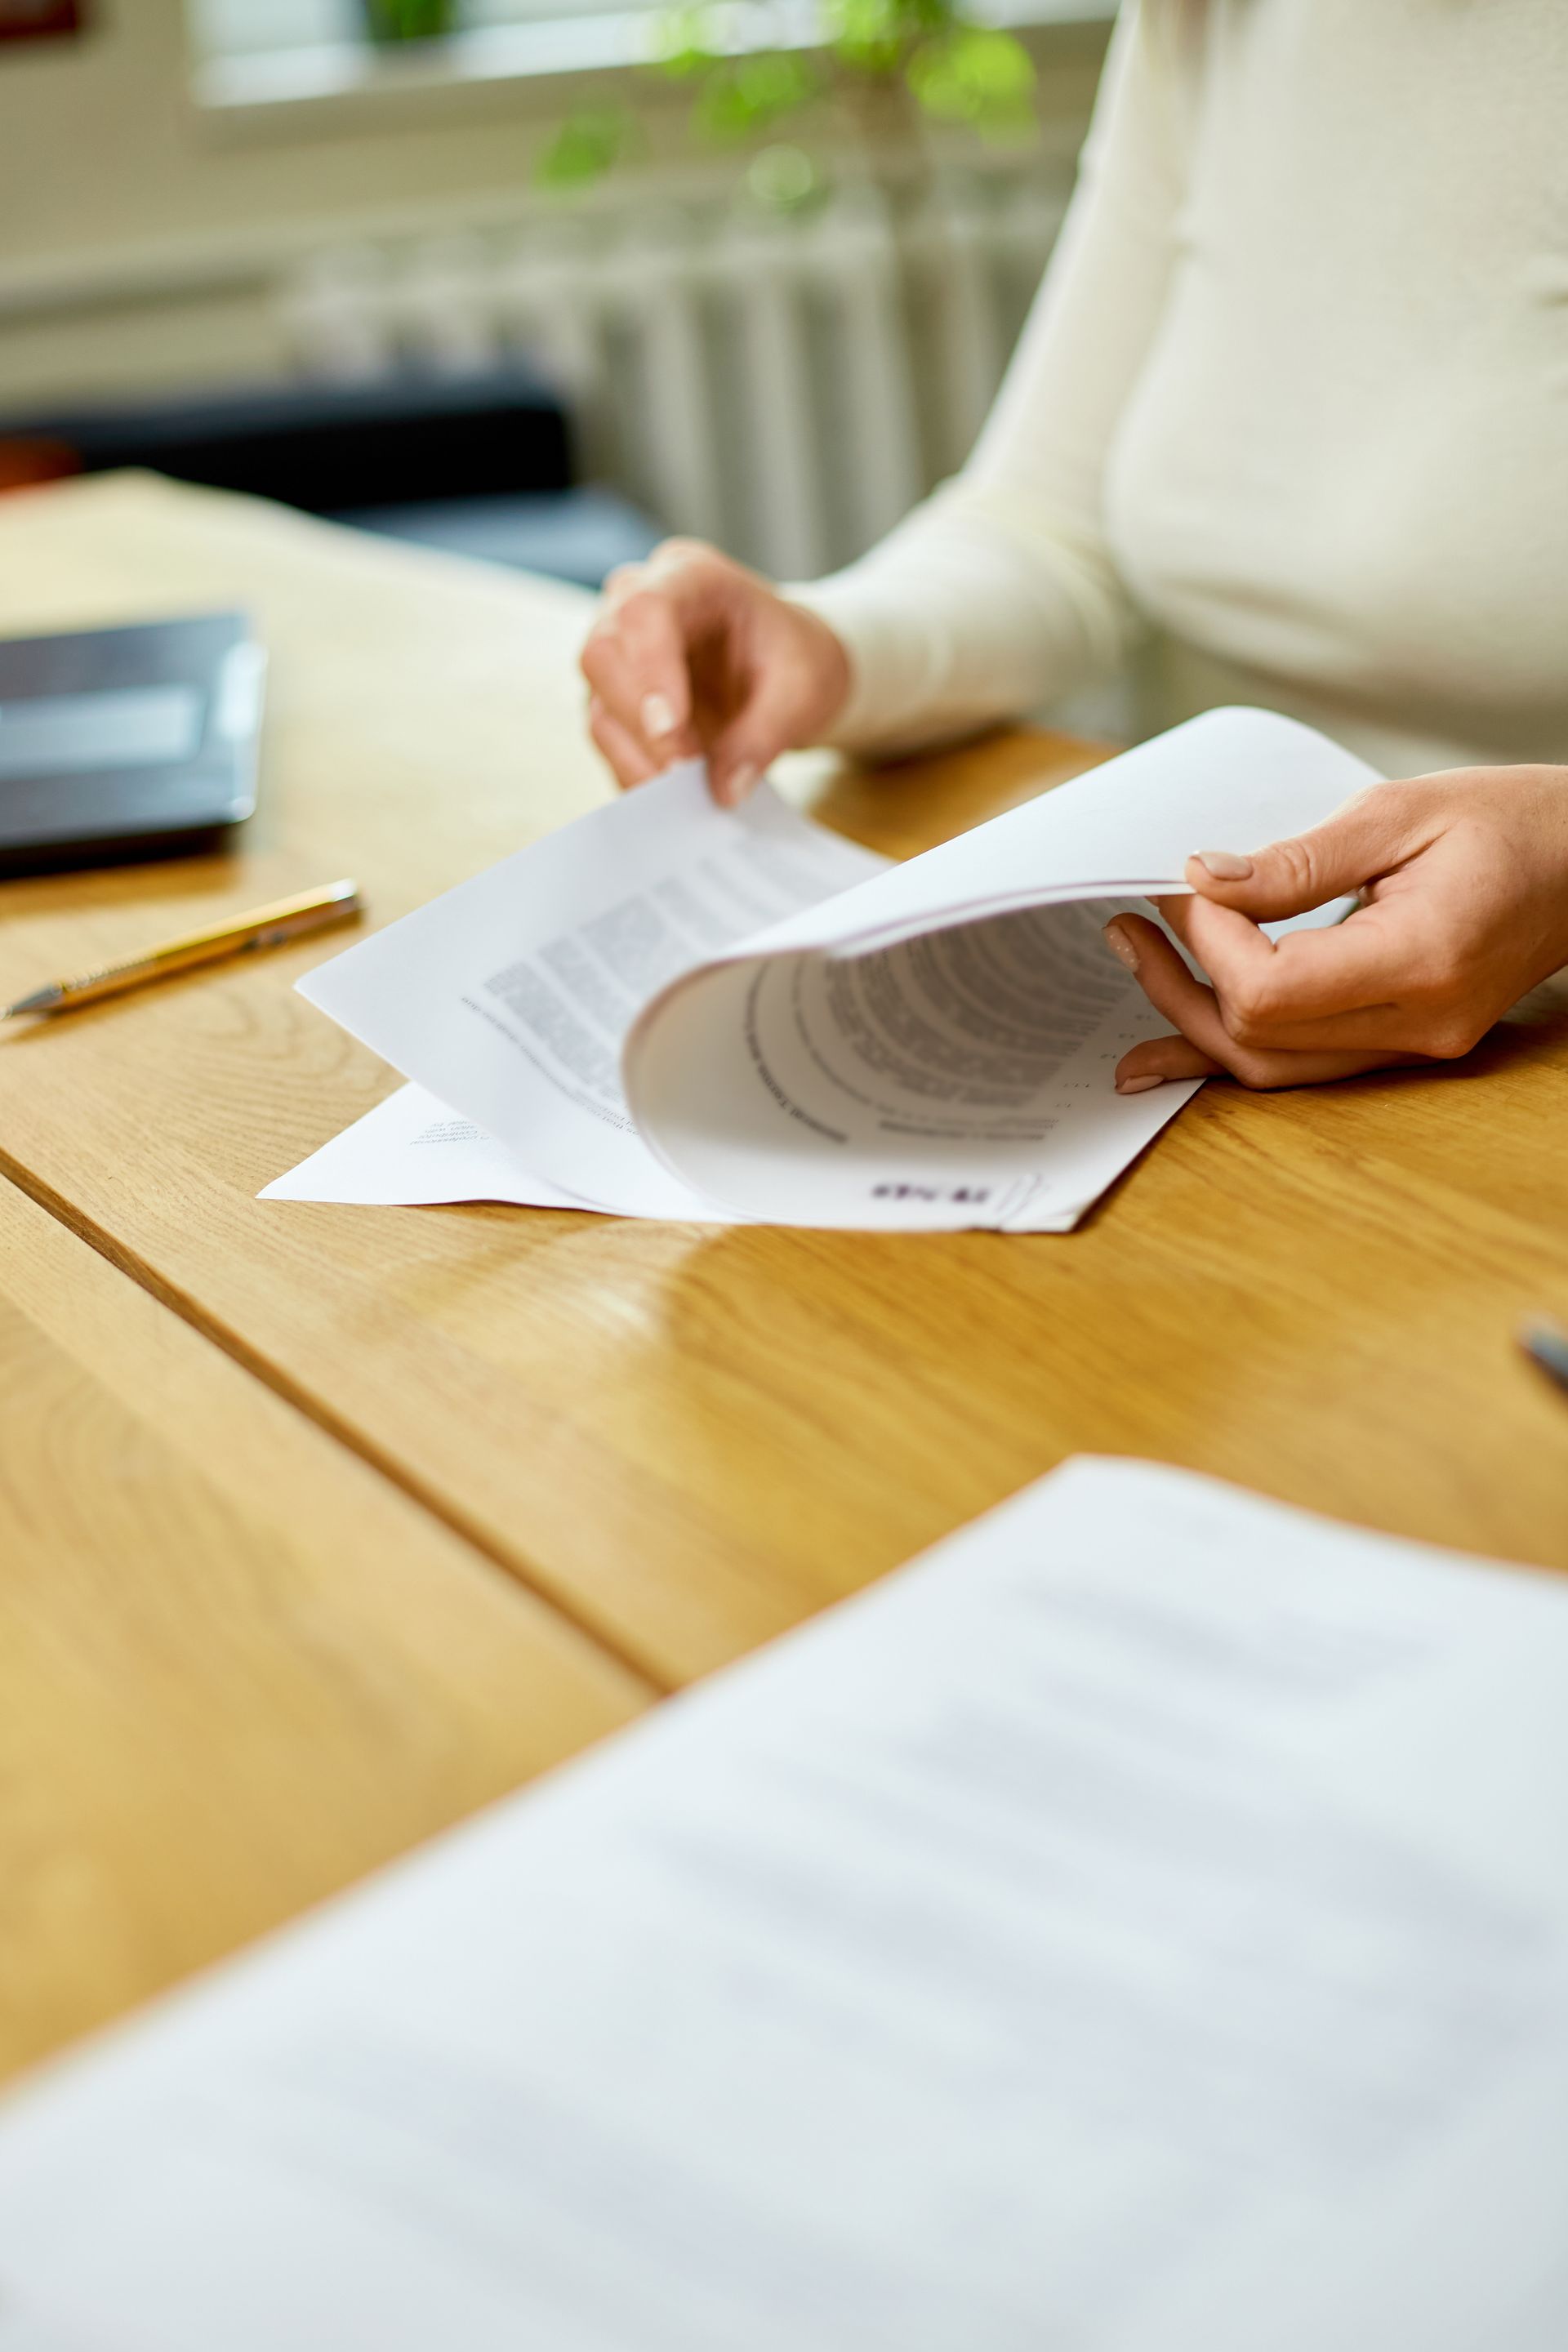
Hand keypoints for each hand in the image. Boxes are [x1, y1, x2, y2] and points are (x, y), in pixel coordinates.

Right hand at [579, 539, 851, 802]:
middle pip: (603, 654)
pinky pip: (608, 737)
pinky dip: (634, 769)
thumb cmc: (794, 659)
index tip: (670, 731)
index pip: (646, 610)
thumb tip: (725, 790)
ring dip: (636, 756)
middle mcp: (638, 603)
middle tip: (683, 774)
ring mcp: (619, 650)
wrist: (785, 666)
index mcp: (692, 577)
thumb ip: (764, 737)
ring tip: (683, 791)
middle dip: (639, 723)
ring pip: (598, 703)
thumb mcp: (802, 691)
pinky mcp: (614, 696)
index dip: (650, 670)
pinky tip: (670, 793)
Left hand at [1105, 763, 1567, 1091]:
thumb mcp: (1400, 814)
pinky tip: (1171, 1043)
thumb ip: (1298, 860)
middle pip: (1259, 1040)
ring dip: (1193, 1022)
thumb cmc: (1509, 822)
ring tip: (1137, 964)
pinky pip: (1302, 1065)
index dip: (1211, 941)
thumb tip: (1204, 881)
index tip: (1187, 886)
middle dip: (1180, 982)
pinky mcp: (1403, 1043)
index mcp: (1422, 961)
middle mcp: (1418, 1024)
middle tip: (1128, 928)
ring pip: (1272, 1068)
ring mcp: (1412, 1046)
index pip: (1274, 988)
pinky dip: (1234, 1048)